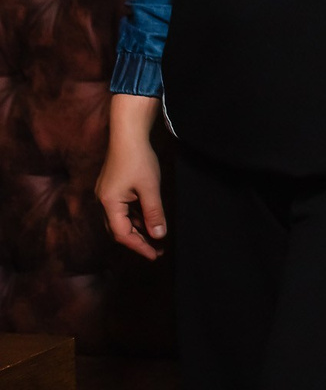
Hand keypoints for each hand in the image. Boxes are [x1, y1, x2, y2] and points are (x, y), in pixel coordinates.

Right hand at [97, 98, 165, 260]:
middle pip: (118, 230)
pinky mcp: (112, 189)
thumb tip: (159, 235)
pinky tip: (148, 221)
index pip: (122, 234)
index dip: (139, 246)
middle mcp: (103, 201)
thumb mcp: (150, 188)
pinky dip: (135, 218)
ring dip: (137, 230)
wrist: (128, 134)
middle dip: (137, 242)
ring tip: (156, 238)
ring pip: (120, 220)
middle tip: (157, 251)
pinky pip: (122, 210)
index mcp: (109, 203)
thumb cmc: (138, 159)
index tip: (154, 255)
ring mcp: (106, 195)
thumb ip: (154, 213)